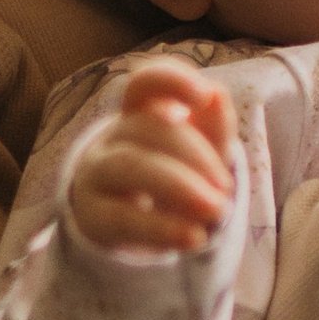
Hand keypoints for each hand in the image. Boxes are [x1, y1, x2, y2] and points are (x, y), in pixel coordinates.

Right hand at [70, 62, 233, 254]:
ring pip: (129, 166)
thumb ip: (213, 125)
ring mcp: (99, 173)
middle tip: (225, 189)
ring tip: (215, 210)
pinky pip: (122, 217)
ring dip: (179, 187)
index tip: (203, 95)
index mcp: (143, 112)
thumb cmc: (174, 174)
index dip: (171, 81)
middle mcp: (116, 136)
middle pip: (147, 127)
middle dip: (194, 155)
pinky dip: (162, 228)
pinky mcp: (94, 215)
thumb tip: (215, 94)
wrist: (134, 224)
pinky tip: (194, 237)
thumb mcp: (202, 151)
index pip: (146, 83)